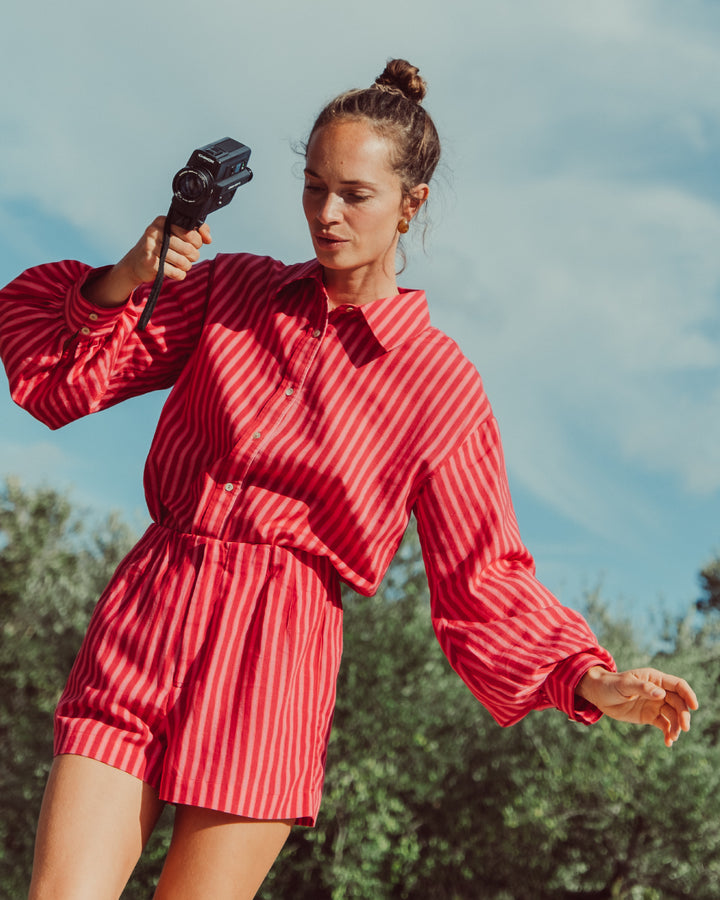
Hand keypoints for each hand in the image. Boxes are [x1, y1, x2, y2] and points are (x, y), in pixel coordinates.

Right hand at [83, 217, 211, 307]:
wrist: (136, 263)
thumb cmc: (161, 247)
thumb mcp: (174, 234)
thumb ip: (195, 231)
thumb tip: (208, 238)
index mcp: (163, 221)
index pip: (190, 231)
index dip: (198, 241)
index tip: (195, 245)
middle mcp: (155, 232)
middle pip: (189, 248)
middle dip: (193, 255)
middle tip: (189, 257)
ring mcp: (151, 248)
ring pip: (183, 261)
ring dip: (186, 266)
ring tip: (182, 264)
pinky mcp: (151, 264)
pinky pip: (176, 272)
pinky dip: (179, 274)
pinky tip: (175, 271)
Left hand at [577, 666, 697, 746]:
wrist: (599, 695)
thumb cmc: (611, 684)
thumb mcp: (624, 684)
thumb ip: (642, 688)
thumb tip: (661, 694)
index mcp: (655, 679)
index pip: (678, 685)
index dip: (688, 694)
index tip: (694, 706)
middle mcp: (659, 692)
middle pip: (679, 703)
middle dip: (683, 715)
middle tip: (684, 728)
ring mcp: (655, 704)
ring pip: (673, 716)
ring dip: (676, 727)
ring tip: (673, 737)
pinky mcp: (650, 716)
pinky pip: (664, 725)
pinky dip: (668, 733)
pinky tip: (668, 742)